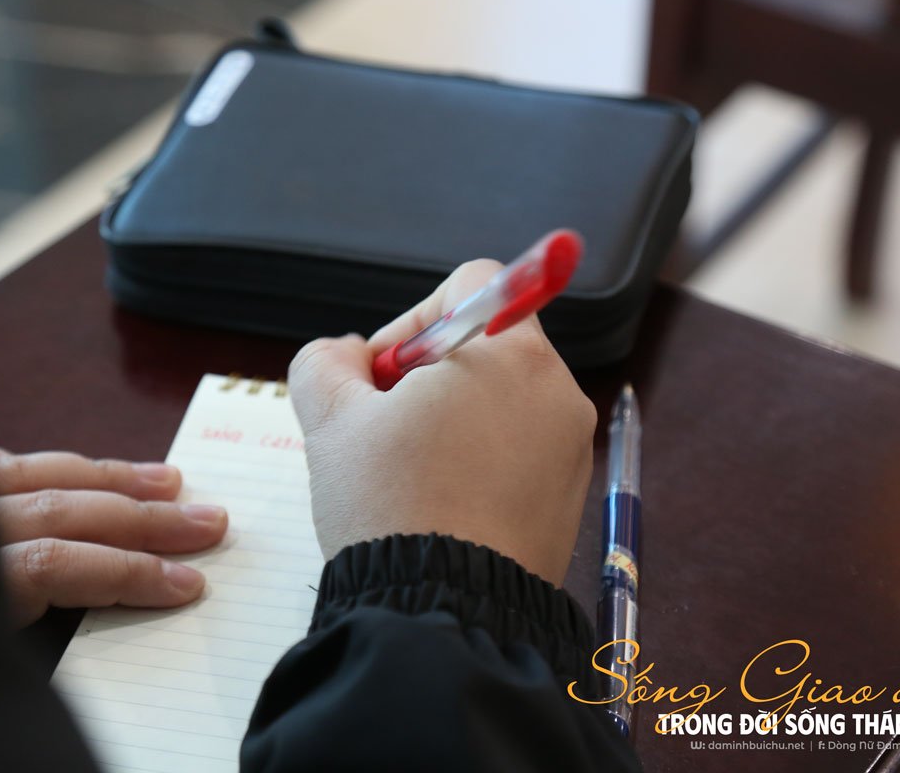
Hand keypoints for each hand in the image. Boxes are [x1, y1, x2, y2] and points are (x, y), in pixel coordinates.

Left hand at [0, 448, 227, 626]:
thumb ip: (25, 652)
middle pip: (57, 510)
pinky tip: (78, 472)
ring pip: (31, 474)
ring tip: (167, 481)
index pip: (54, 564)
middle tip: (208, 522)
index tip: (186, 584)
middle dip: (143, 517)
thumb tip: (99, 620)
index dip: (130, 572)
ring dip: (108, 478)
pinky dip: (47, 468)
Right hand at [288, 260, 596, 585]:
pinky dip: (481, 463)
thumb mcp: (332, 420)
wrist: (445, 612)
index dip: (413, 320)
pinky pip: (522, 455)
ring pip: (503, 406)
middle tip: (382, 428)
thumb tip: (346, 356)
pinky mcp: (571, 500)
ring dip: (452, 422)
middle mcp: (559, 392)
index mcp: (513, 354)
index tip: (381, 376)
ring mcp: (572, 450)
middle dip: (428, 377)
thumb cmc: (390, 503)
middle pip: (488, 348)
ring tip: (407, 475)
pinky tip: (440, 506)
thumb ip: (327, 363)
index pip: (471, 287)